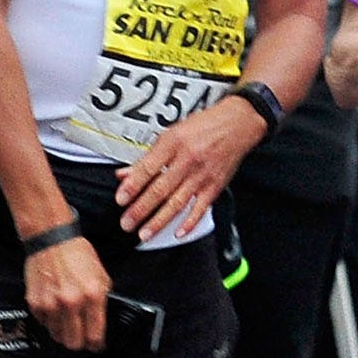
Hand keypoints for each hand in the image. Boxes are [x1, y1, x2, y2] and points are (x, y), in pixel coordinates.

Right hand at [25, 233, 107, 351]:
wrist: (51, 239)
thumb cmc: (77, 255)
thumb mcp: (101, 276)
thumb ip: (103, 301)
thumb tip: (102, 323)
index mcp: (92, 296)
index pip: (95, 335)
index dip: (97, 345)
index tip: (97, 345)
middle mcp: (71, 302)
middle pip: (74, 343)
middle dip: (80, 343)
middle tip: (82, 336)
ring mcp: (50, 304)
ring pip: (57, 336)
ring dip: (63, 332)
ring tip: (68, 320)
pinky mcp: (35, 302)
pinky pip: (43, 323)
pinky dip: (50, 321)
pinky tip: (55, 309)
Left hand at [117, 97, 265, 241]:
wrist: (237, 124)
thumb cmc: (204, 127)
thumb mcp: (171, 134)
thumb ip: (149, 157)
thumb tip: (125, 174)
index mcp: (173, 143)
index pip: (148, 168)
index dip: (132, 186)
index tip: (120, 199)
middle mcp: (187, 160)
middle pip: (160, 189)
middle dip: (141, 209)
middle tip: (127, 223)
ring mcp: (202, 175)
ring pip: (177, 202)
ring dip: (159, 220)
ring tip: (144, 233)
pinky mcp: (215, 185)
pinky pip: (201, 207)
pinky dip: (190, 222)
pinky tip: (178, 232)